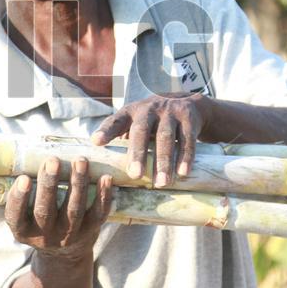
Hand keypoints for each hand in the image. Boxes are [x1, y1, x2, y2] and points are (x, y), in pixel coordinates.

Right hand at [4, 156, 113, 259]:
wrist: (64, 254)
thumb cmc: (39, 222)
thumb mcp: (24, 216)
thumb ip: (23, 194)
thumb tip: (24, 157)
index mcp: (23, 231)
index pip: (16, 216)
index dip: (18, 198)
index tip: (23, 178)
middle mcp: (45, 236)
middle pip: (45, 211)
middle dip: (49, 184)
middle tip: (52, 161)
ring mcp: (69, 235)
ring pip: (74, 210)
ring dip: (78, 184)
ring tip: (80, 161)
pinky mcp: (89, 232)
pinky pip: (98, 214)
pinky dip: (103, 196)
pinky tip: (106, 177)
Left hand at [90, 92, 210, 186]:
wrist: (190, 104)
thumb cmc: (154, 121)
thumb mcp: (138, 123)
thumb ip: (123, 138)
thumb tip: (106, 170)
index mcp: (131, 112)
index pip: (116, 120)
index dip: (106, 130)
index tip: (96, 142)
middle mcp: (149, 109)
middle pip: (141, 130)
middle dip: (138, 153)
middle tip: (135, 175)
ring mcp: (170, 112)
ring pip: (165, 137)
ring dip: (163, 161)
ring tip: (161, 183)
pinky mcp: (189, 118)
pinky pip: (187, 140)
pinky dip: (185, 157)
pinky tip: (182, 173)